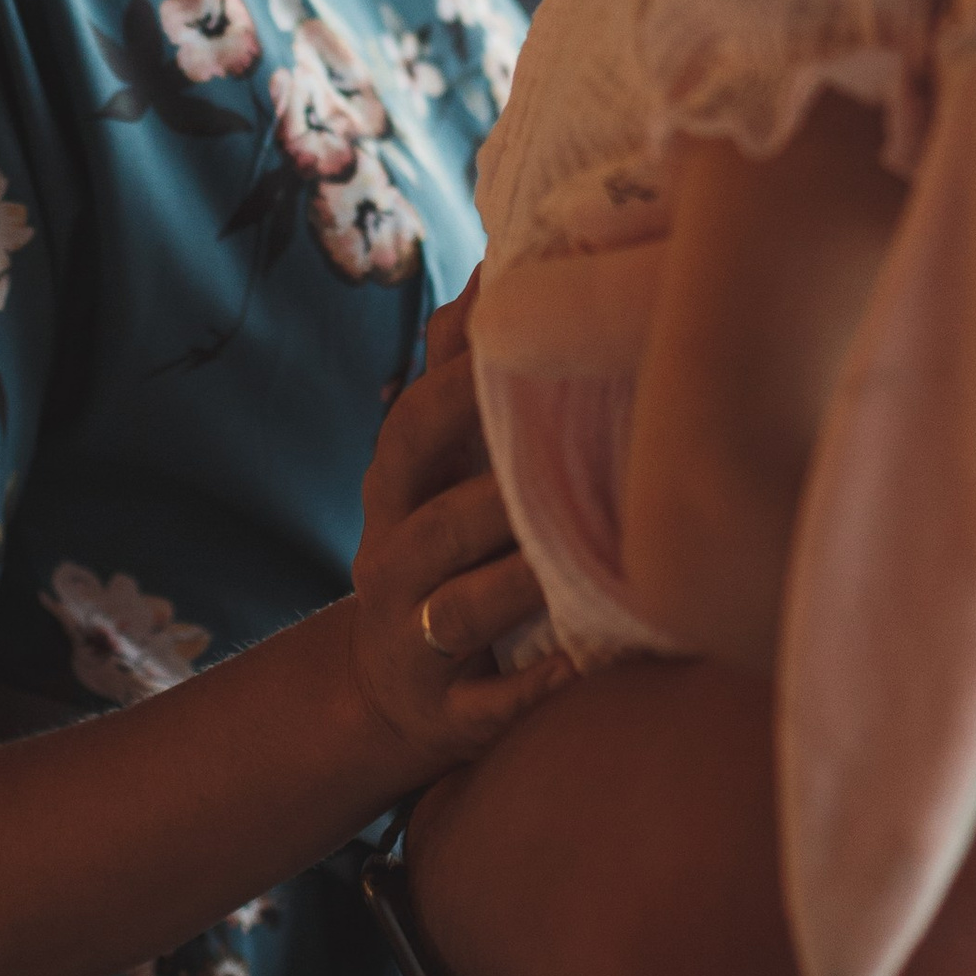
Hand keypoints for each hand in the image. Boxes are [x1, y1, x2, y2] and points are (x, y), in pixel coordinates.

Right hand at [347, 348, 563, 786]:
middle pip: (431, 524)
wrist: (390, 688)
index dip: (456, 391)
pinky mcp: (446, 717)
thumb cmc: (440, 544)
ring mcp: (413, 644)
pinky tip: (585, 665)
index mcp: (395, 495)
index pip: (412, 432)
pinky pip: (489, 706)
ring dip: (517, 585)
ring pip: (460, 613)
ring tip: (578, 560)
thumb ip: (460, 373)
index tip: (520, 344)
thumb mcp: (434, 467)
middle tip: (562, 461)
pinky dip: (533, 687)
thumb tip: (498, 258)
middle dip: (489, 494)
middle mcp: (390, 565)